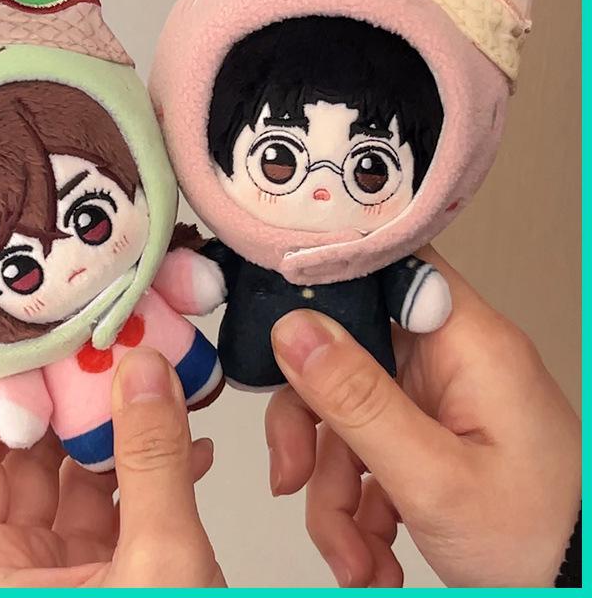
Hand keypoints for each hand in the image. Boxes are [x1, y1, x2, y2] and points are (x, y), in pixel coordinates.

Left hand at [0, 348, 224, 586]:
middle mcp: (13, 571)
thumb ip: (151, 463)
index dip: (15, 398)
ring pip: (79, 478)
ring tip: (165, 394)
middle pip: (29, 457)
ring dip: (124, 433)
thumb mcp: (159, 566)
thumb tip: (144, 374)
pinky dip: (151, 472)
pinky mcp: (109, 577)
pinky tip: (191, 449)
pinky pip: (118, 506)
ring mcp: (63, 574)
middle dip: (81, 404)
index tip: (67, 353)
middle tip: (121, 359)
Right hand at [265, 247, 579, 586]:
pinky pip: (364, 451)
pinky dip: (355, 508)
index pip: (389, 263)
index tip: (277, 319)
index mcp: (466, 342)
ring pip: (345, 412)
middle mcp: (449, 361)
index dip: (328, 276)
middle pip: (345, 351)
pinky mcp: (427, 438)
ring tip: (351, 557)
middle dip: (311, 424)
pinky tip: (370, 555)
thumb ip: (358, 400)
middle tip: (294, 475)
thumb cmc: (542, 541)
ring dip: (331, 490)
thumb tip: (293, 333)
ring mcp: (436, 402)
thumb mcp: (435, 478)